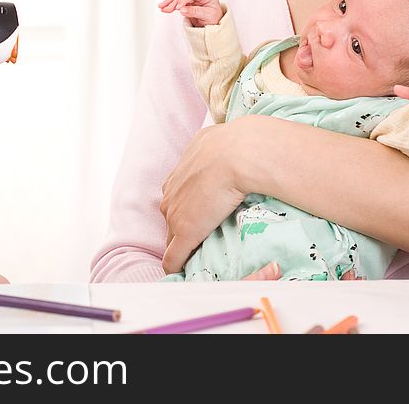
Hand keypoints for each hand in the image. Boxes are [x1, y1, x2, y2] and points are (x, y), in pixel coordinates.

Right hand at [158, 0, 223, 26]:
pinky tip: (164, 7)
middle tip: (166, 9)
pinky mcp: (189, 3)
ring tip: (161, 7)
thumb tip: (181, 9)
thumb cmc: (215, 20)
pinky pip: (178, 2)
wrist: (216, 25)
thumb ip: (194, 12)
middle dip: (174, 2)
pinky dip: (171, 5)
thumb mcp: (207, 16)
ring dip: (170, 2)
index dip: (183, 0)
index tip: (176, 8)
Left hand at [161, 122, 252, 274]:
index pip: (176, 199)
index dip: (187, 208)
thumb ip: (210, 145)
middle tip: (200, 236)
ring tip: (193, 255)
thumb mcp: (213, 138)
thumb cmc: (232, 144)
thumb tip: (220, 136)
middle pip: (171, 217)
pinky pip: (174, 256)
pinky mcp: (185, 233)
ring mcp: (175, 214)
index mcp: (178, 174)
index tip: (199, 214)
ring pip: (172, 237)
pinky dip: (176, 265)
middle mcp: (171, 194)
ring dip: (181, 245)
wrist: (238, 154)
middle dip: (182, 226)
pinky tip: (181, 271)